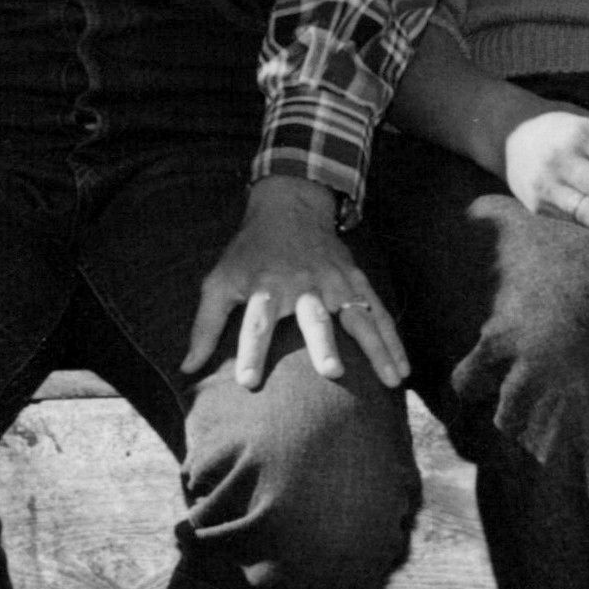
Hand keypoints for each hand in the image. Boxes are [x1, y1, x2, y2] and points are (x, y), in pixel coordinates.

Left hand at [180, 175, 408, 390]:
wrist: (289, 207)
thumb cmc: (249, 254)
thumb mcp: (219, 281)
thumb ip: (204, 325)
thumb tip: (185, 369)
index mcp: (265, 287)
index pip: (256, 322)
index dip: (251, 350)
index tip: (248, 381)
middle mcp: (302, 286)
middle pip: (313, 318)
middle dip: (322, 344)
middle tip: (331, 371)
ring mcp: (334, 283)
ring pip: (358, 318)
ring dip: (376, 349)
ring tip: (390, 381)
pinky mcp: (356, 281)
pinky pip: (378, 313)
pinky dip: (393, 341)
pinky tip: (402, 370)